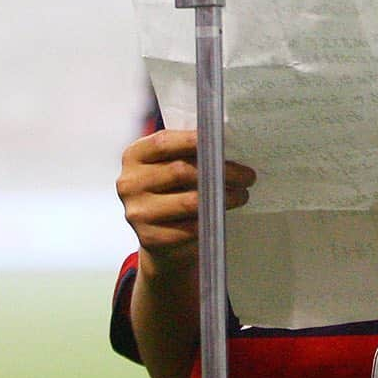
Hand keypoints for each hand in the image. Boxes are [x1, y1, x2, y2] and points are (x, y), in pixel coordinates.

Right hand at [116, 129, 255, 267]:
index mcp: (134, 156)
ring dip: (225, 198)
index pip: (163, 142)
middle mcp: (129, 183)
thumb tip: (225, 141)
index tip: (222, 140)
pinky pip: (190, 227)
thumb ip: (189, 152)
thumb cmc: (175, 190)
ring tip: (243, 194)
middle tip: (248, 175)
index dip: (193, 139)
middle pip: (181, 170)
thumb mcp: (172, 165)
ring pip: (190, 201)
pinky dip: (212, 220)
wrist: (161, 236)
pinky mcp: (150, 238)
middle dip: (221, 171)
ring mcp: (137, 213)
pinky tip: (224, 214)